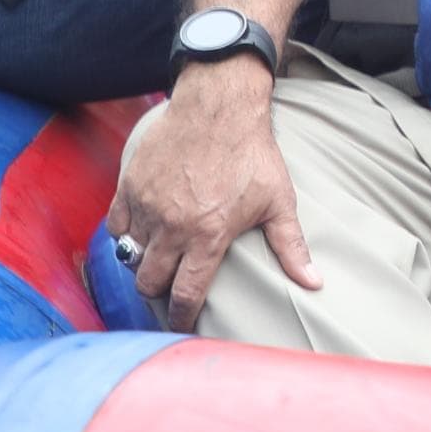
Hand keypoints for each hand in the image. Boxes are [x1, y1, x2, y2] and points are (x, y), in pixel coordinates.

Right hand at [109, 66, 320, 329]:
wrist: (218, 107)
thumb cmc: (251, 153)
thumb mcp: (278, 202)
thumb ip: (291, 247)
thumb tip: (313, 283)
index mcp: (208, 237)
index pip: (185, 294)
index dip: (181, 317)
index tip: (181, 324)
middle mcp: (172, 226)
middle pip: (149, 281)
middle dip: (157, 293)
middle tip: (167, 289)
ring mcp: (147, 205)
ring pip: (131, 254)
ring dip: (143, 261)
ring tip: (156, 260)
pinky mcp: (130, 185)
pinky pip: (116, 225)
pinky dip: (125, 234)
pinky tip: (140, 232)